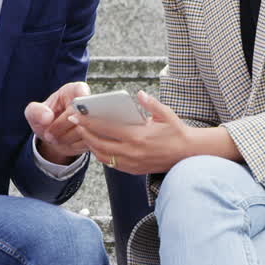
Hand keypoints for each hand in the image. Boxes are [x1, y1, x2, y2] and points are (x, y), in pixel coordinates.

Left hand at [26, 81, 90, 164]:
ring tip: (56, 137)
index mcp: (74, 90)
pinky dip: (75, 146)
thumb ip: (35, 111)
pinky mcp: (98, 135)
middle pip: (80, 114)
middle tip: (49, 134)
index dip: (75, 103)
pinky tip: (67, 142)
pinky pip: (90, 141)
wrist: (53, 137)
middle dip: (61, 127)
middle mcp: (88, 103)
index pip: (81, 91)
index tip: (65, 114)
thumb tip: (47, 117)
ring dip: (67, 138)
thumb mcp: (33, 113)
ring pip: (86, 130)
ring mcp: (96, 119)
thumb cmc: (45, 119)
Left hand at [74, 90, 193, 174]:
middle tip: (76, 124)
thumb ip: (151, 103)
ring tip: (85, 135)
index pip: (106, 129)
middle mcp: (133, 152)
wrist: (188, 153)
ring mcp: (133, 163)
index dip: (89, 122)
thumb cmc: (177, 131)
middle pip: (100, 144)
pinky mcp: (135, 170)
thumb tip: (139, 94)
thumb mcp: (166, 114)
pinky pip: (113, 164)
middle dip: (85, 134)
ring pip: (104, 157)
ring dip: (92, 146)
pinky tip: (99, 147)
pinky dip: (103, 156)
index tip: (78, 116)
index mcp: (138, 136)